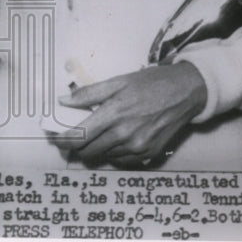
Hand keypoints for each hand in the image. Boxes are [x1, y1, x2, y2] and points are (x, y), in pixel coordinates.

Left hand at [50, 62, 205, 168]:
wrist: (185, 93)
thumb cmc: (150, 83)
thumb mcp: (118, 81)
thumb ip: (88, 93)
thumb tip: (63, 101)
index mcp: (114, 113)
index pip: (79, 135)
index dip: (63, 140)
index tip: (55, 139)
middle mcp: (124, 134)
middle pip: (88, 151)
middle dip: (77, 146)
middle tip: (74, 136)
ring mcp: (137, 147)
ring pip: (104, 156)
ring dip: (96, 148)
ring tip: (100, 133)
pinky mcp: (148, 154)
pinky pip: (121, 159)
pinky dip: (114, 152)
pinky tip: (117, 138)